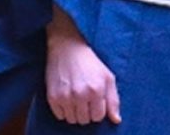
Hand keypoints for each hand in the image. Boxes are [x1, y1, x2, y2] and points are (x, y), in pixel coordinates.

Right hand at [45, 6, 121, 125]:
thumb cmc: (90, 63)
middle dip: (87, 112)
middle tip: (86, 98)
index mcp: (96, 90)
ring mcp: (65, 97)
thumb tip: (116, 120)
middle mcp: (80, 95)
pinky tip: (67, 98)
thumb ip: (113, 100)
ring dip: (75, 112)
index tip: (95, 101)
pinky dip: (64, 111)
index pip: (98, 117)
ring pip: (72, 120)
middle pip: (85, 120)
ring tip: (76, 98)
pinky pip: (60, 116)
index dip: (98, 110)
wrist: (67, 48)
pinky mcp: (52, 97)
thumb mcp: (108, 77)